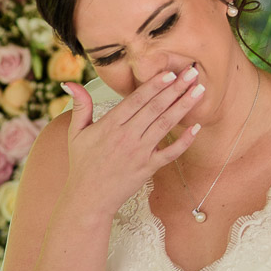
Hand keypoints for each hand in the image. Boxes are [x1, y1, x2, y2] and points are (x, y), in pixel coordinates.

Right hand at [62, 67, 202, 214]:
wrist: (88, 198)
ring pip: (165, 125)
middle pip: (155, 108)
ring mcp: (140, 152)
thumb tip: (70, 83)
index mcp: (110, 125)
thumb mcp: (75, 132)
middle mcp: (127, 136)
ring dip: (184, 106)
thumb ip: (80, 106)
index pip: (136, 99)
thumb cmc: (82, 163)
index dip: (154, 85)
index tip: (170, 72)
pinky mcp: (149, 168)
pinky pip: (171, 152)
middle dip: (175, 89)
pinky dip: (184, 140)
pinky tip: (196, 127)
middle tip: (192, 73)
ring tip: (199, 91)